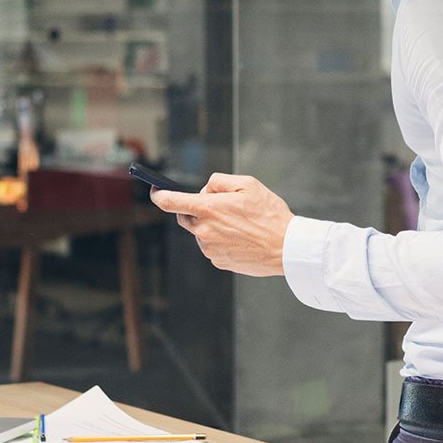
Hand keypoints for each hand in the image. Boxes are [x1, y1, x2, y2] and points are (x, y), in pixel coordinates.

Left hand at [149, 173, 293, 276]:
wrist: (286, 247)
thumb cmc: (269, 213)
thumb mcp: (247, 184)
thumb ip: (218, 182)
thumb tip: (204, 190)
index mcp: (208, 209)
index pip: (170, 202)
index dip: (158, 194)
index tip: (155, 190)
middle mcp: (204, 230)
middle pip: (184, 217)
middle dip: (193, 208)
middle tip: (217, 205)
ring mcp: (210, 248)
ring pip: (199, 232)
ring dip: (210, 225)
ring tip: (238, 224)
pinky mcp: (218, 261)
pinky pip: (211, 246)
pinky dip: (220, 240)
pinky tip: (240, 237)